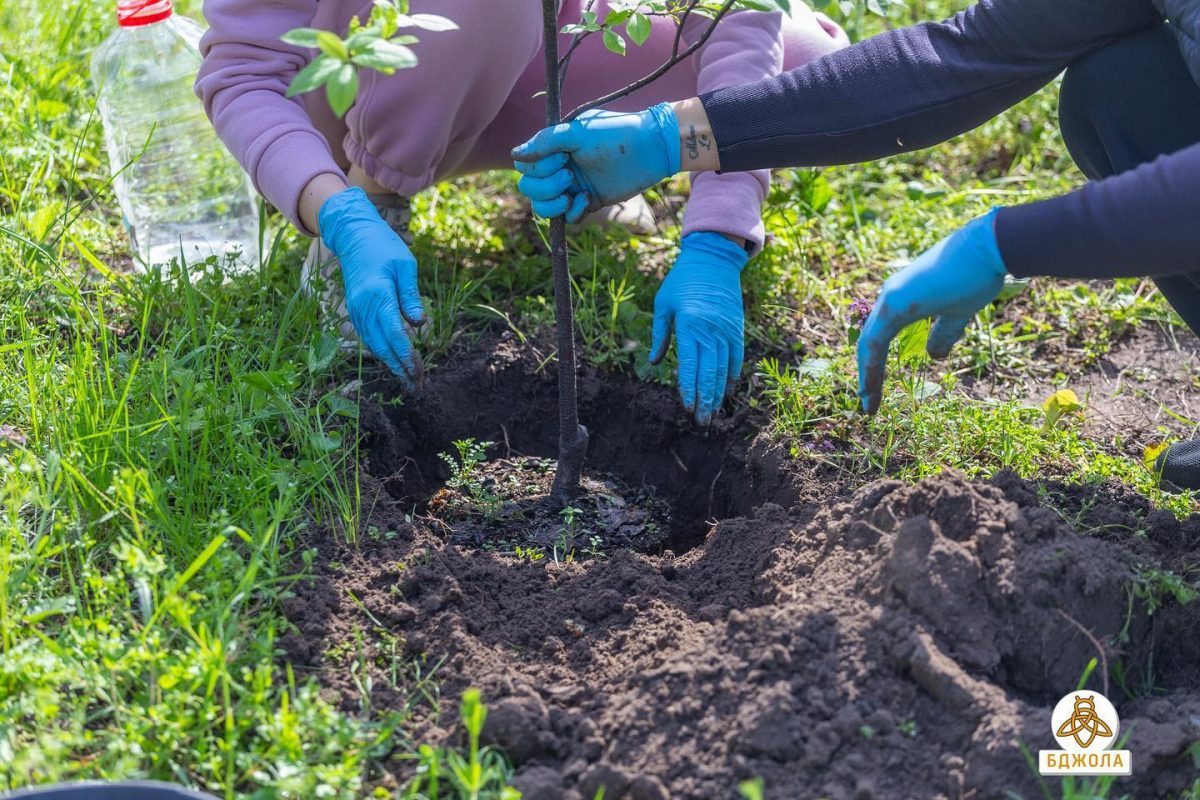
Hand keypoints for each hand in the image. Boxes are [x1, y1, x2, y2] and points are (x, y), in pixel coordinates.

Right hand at [318, 187, 424, 383]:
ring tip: (407, 378)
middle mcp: (363, 306)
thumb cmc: (384, 246)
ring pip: (373, 344)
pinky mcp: (355, 310)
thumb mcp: (405, 266)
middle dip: (400, 367)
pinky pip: (368, 336)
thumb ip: (410, 296)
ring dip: (390, 362)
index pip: (395, 334)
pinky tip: (393, 360)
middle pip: (382, 346)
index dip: (407, 356)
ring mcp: (356, 309)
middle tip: (417, 384)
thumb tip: (419, 324)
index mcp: (378, 295)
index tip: (419, 372)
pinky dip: (381, 350)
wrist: (353, 235)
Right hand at [511, 102, 680, 221]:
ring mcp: (573, 186)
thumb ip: (546, 142)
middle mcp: (560, 168)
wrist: (651, 149)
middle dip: (544, 186)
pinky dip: (573, 212)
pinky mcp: (588, 202)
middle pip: (529, 188)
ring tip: (570, 195)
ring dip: (551, 204)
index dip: (537, 167)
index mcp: (555, 148)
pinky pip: (567, 218)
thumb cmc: (616, 134)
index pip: (525, 166)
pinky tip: (587, 199)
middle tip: (568, 175)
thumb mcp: (578, 133)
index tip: (562, 158)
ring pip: (543, 207)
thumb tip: (514, 154)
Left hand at [650, 232, 747, 424]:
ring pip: (723, 368)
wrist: (713, 259)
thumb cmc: (682, 281)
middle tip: (701, 421)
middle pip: (708, 373)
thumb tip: (655, 363)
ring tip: (713, 412)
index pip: (689, 365)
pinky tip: (726, 388)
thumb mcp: (664, 304)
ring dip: (718, 392)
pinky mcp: (736, 328)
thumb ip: (660, 335)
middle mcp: (710, 330)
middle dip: (705, 399)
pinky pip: (736, 356)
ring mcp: (726, 330)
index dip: (689, 389)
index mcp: (689, 325)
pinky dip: (731, 373)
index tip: (687, 407)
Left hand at [857, 209, 1007, 413]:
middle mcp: (889, 298)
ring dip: (866, 376)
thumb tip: (934, 356)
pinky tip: (869, 388)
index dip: (876, 367)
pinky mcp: (895, 303)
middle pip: (869, 344)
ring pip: (868, 345)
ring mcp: (890, 298)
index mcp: (901, 300)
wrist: (989, 248)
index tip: (875, 393)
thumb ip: (943, 334)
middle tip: (867, 405)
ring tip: (867, 406)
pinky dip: (870, 366)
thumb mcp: (957, 313)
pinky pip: (874, 341)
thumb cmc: (976, 275)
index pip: (879, 339)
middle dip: (867, 376)